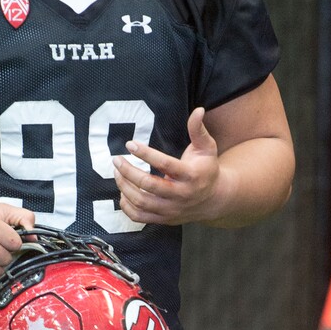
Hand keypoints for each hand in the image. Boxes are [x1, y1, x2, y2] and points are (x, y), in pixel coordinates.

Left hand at [112, 107, 221, 225]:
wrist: (214, 200)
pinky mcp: (164, 219)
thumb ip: (198, 130)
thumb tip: (198, 110)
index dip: (146, 154)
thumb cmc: (206, 169)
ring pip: (142, 202)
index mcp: (191, 176)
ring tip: (117, 173)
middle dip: (129, 172)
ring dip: (125, 187)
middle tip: (117, 160)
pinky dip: (127, 207)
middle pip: (149, 185)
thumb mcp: (207, 148)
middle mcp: (181, 195)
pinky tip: (123, 193)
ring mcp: (172, 210)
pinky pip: (140, 217)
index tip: (130, 144)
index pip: (165, 165)